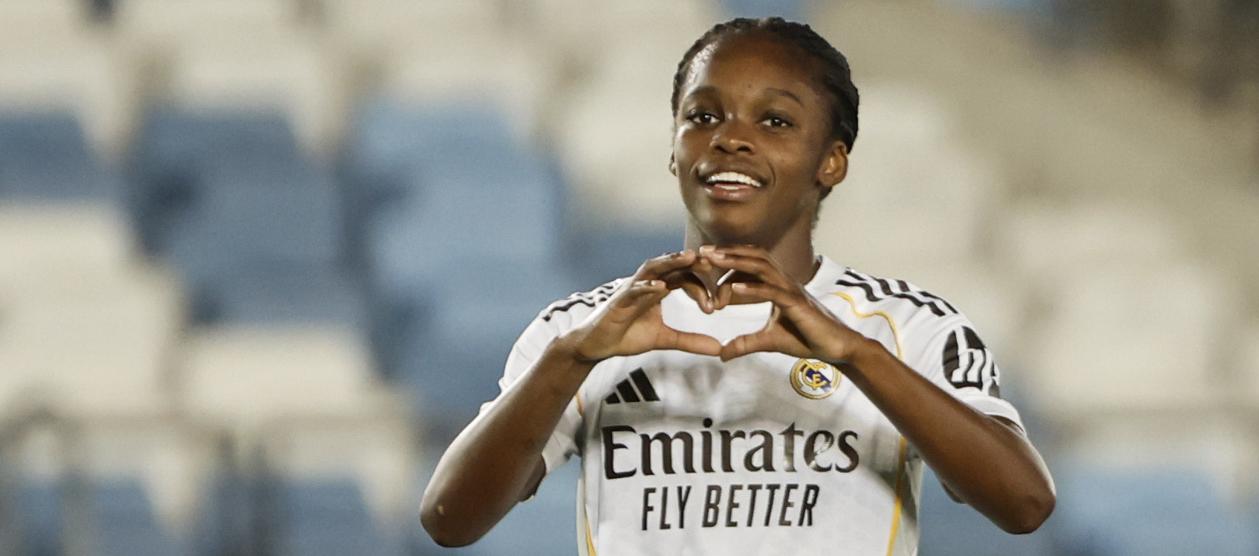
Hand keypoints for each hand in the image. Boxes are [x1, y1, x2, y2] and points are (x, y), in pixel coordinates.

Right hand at [564, 250, 721, 362]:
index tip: (718, 303)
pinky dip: (647, 287)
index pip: (684, 277)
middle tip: (714, 261)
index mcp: (658, 289)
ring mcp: (632, 289)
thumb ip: (690, 341)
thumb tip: (719, 348)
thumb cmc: (627, 335)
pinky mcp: (619, 301)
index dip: (702, 286)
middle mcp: (646, 284)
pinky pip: (634, 290)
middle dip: (692, 261)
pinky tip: (660, 287)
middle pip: (672, 265)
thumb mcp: (664, 339)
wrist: (596, 345)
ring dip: (671, 261)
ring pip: (653, 268)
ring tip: (689, 257)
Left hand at [700, 245, 869, 362]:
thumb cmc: (807, 339)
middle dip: (728, 252)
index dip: (728, 264)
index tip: (705, 265)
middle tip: (702, 251)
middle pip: (754, 257)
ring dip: (736, 261)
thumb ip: (745, 343)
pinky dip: (754, 287)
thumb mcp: (768, 341)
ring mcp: (791, 290)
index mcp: (777, 285)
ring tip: (713, 259)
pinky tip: (735, 287)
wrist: (837, 348)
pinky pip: (773, 291)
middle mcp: (784, 282)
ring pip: (762, 267)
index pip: (750, 265)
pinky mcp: (797, 304)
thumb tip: (722, 353)